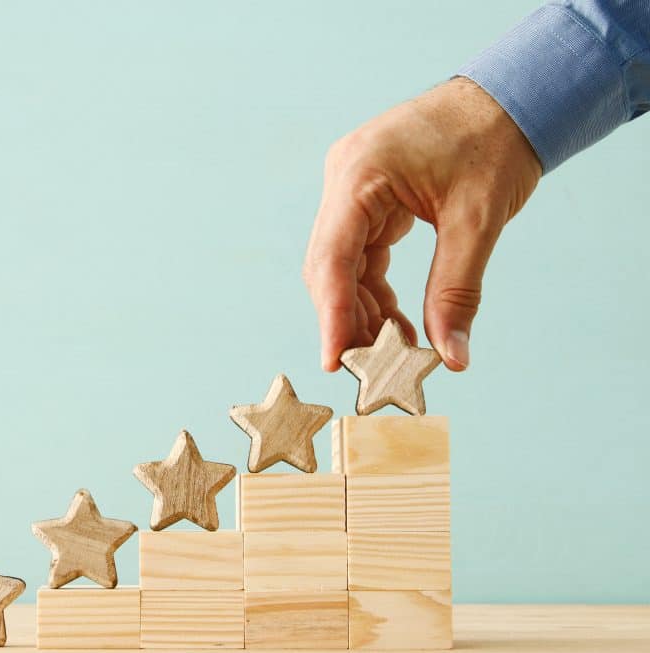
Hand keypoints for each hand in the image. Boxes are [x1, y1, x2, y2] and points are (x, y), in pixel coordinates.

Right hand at [302, 77, 540, 371]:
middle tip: (372, 369)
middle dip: (348, 319)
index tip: (335, 363)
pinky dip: (375, 290)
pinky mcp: (367, 198)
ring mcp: (352, 187)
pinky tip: (397, 322)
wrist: (510, 97)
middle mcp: (344, 179)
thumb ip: (457, 291)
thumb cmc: (495, 142)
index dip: (332, 315)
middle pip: (328, 266)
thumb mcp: (478, 221)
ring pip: (341, 266)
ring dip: (363, 310)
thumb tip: (451, 358)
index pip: (331, 257)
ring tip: (394, 352)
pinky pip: (360, 255)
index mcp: (360, 174)